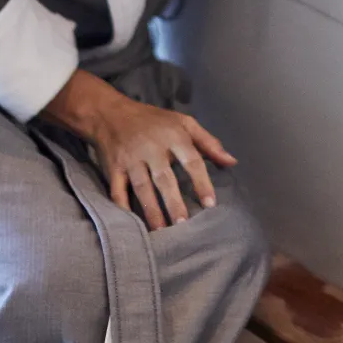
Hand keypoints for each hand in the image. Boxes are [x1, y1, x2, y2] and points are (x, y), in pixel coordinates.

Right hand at [42, 71, 235, 229]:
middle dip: (173, 201)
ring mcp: (131, 159)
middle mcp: (151, 148)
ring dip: (151, 209)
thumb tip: (232, 162)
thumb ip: (208, 143)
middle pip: (164, 178)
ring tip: (160, 230)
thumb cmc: (154, 120)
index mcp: (173, 136)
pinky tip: (131, 222)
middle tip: (182, 223)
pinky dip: (122, 206)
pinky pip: (117, 190)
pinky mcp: (114, 168)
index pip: (191, 160)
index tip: (210, 204)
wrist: (110, 113)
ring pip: (141, 187)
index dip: (202, 182)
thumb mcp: (184, 122)